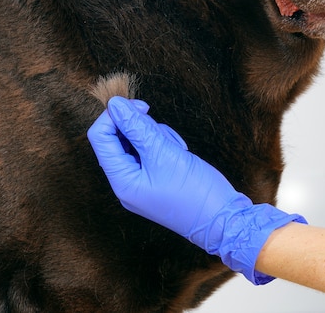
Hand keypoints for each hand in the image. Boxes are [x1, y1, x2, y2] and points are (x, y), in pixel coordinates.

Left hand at [87, 96, 306, 283]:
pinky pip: (151, 151)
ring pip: (137, 141)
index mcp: (121, 180)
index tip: (140, 106)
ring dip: (156, 135)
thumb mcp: (164, 153)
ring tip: (176, 149)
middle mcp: (126, 182)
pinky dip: (164, 145)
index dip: (115, 116)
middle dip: (141, 127)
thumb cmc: (194, 191)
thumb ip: (137, 127)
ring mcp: (141, 181)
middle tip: (164, 135)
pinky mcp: (156, 178)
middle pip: (117, 138)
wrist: (224, 220)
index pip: (100, 136)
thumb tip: (115, 104)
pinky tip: (180, 153)